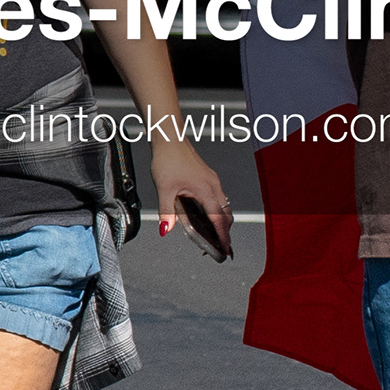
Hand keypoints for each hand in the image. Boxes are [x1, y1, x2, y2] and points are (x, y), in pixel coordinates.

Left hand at [154, 140, 234, 260]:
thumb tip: (166, 230)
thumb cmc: (168, 159)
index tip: (225, 250)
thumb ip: (166, 211)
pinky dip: (215, 211)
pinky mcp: (208, 178)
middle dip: (224, 233)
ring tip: (212, 235)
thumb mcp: (164, 189)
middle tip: (217, 247)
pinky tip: (204, 215)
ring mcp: (213, 181)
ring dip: (220, 222)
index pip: (219, 220)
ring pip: (223, 207)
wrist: (169, 138)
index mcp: (207, 190)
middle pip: (226, 216)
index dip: (223, 237)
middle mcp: (214, 186)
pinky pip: (217, 199)